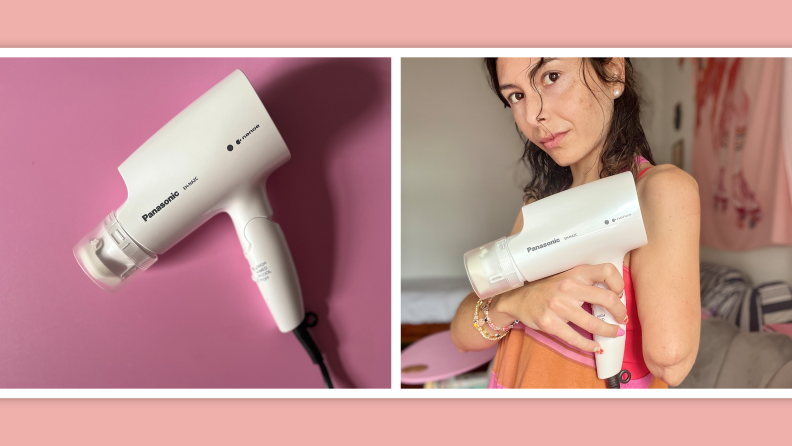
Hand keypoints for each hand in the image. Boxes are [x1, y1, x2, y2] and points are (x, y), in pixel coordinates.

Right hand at [489, 263, 626, 352]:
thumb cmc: (545, 288)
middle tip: (621, 319)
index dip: (619, 283)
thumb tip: (614, 294)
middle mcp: (568, 287)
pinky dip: (590, 346)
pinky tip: (596, 347)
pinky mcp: (550, 323)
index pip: (606, 270)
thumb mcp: (565, 277)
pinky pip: (576, 338)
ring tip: (614, 333)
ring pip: (594, 323)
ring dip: (609, 331)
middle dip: (620, 312)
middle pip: (607, 298)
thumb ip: (585, 282)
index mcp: (575, 273)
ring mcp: (558, 306)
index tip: (620, 293)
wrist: (517, 298)